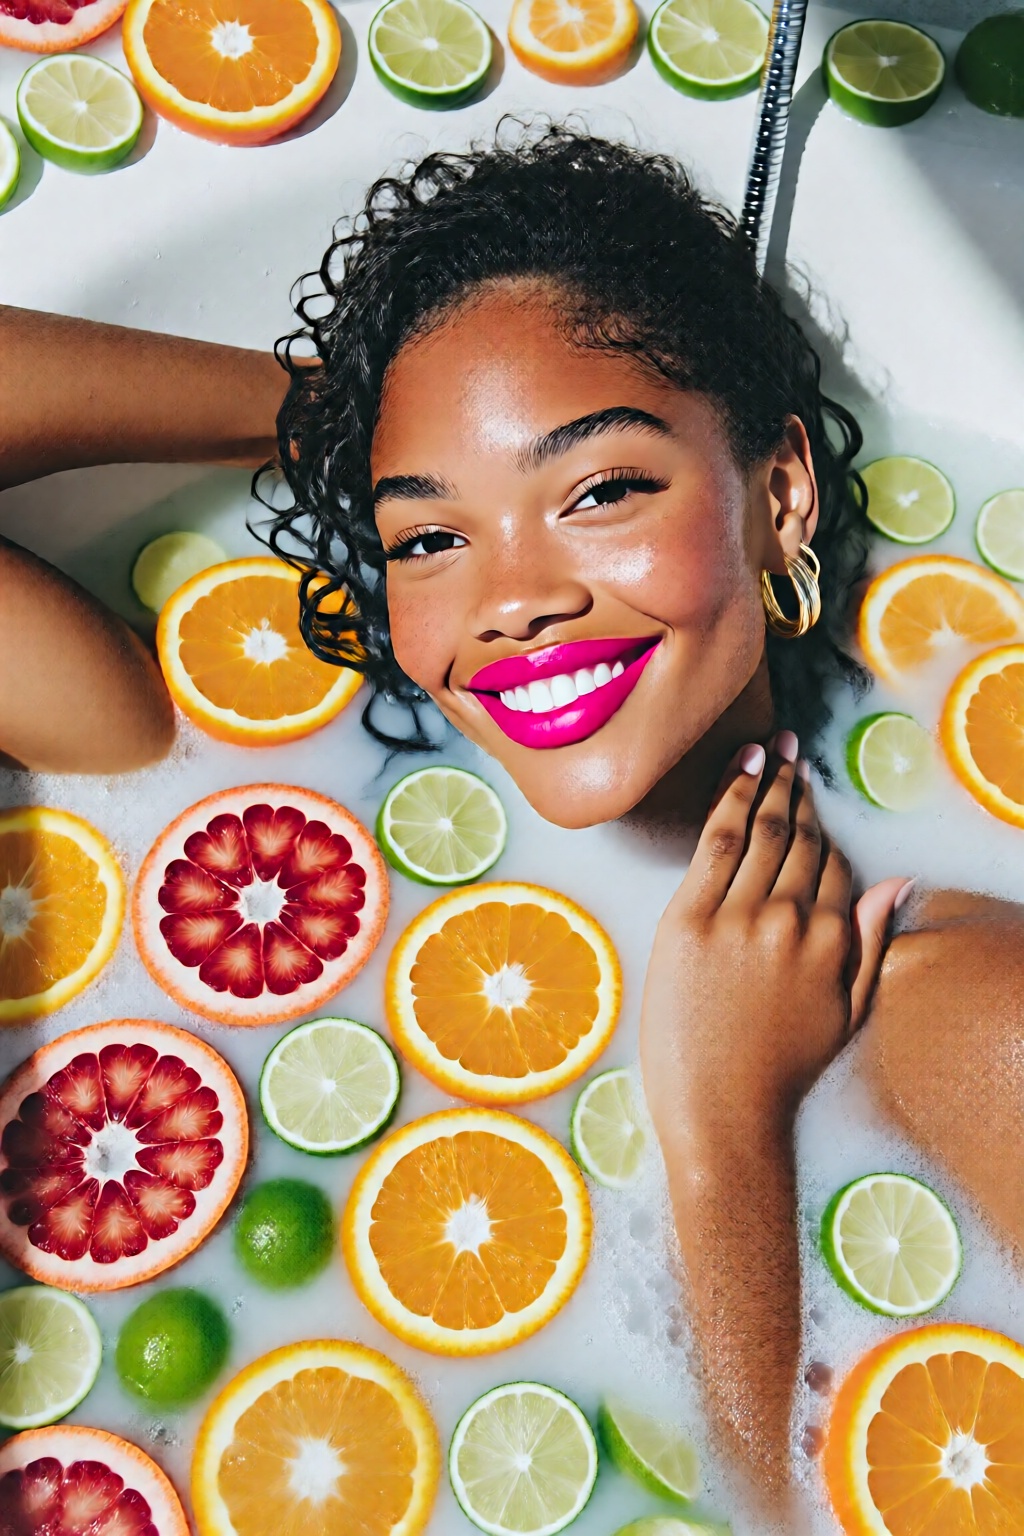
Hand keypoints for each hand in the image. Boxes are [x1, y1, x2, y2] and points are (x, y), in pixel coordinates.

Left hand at [641, 733, 907, 1142]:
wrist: (721, 1116)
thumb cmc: (781, 1070)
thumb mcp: (848, 1011)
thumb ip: (874, 943)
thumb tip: (899, 882)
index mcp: (831, 941)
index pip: (834, 864)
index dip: (823, 828)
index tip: (812, 798)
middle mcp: (791, 922)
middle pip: (798, 839)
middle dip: (796, 788)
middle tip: (790, 752)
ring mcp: (739, 919)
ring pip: (761, 831)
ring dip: (767, 781)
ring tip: (768, 751)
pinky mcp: (689, 922)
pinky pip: (716, 843)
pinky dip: (730, 797)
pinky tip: (739, 767)